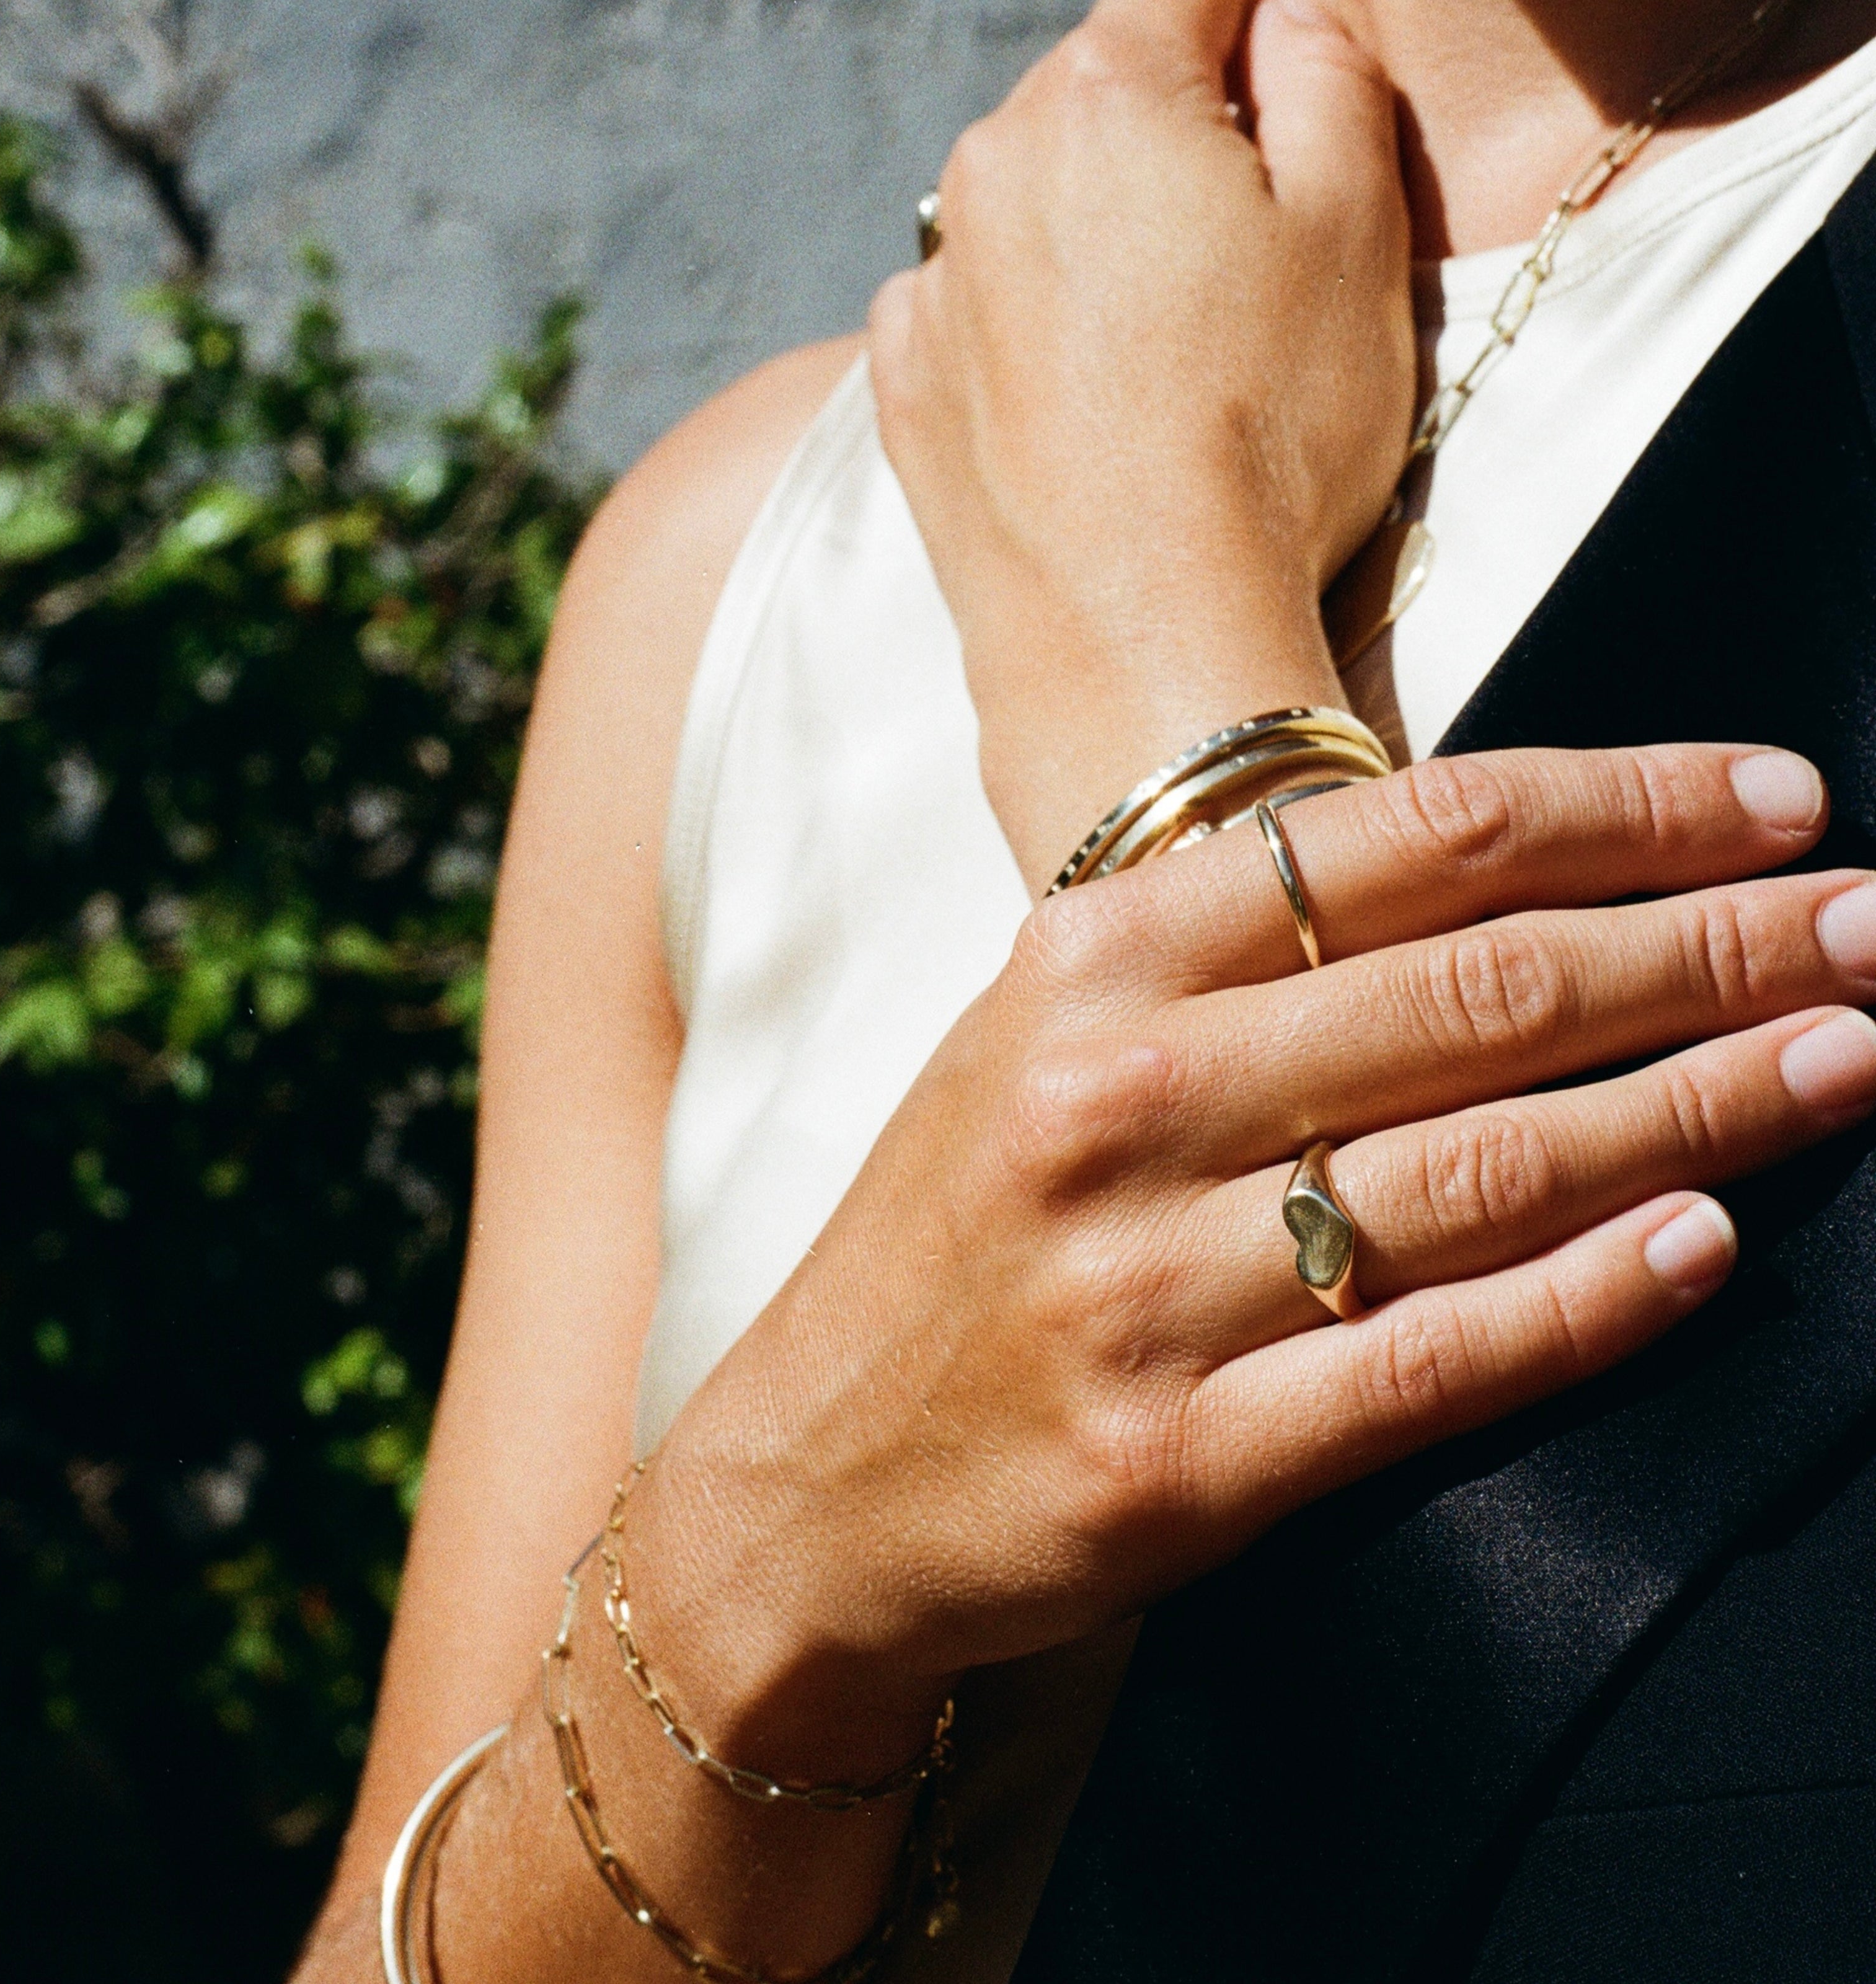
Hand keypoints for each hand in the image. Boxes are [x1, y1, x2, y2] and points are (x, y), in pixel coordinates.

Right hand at [628, 747, 1875, 1784]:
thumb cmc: (950, 1237)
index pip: (1399, 840)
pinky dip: (1585, 1302)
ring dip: (1694, 1110)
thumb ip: (1221, 960)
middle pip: (1472, 991)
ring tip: (1839, 1064)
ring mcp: (1142, 1285)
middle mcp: (1113, 1102)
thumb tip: (1484, 883)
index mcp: (1082, 966)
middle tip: (1858, 925)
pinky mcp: (1180, 1456)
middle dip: (1705, 946)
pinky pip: (1427, 1360)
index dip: (1618, 807)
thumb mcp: (1040, 1042)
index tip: (1772, 801)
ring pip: (1481, 1170)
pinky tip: (1705, 1243)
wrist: (806, 1473)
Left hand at [869, 0, 1414, 886]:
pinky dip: (1023, 330)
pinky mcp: (903, 388)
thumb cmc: (1268, 442)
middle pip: (1104, 99)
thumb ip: (1328, 73)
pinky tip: (1085, 409)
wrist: (1138, 642)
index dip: (1260, 30)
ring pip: (1032, 206)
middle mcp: (990, 165)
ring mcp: (932, 283)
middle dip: (1178, 145)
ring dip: (1096, 242)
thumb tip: (1285, 12)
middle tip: (1248, 268)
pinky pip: (971, 310)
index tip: (1289, 89)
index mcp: (1109, 94)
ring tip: (1168, 364)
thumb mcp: (1359, 229)